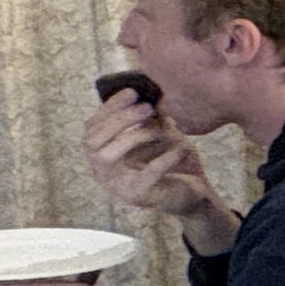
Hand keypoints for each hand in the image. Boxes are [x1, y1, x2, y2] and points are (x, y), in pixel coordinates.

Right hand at [86, 91, 226, 227]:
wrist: (193, 192)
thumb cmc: (171, 159)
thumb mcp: (159, 133)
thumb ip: (148, 116)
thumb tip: (148, 89)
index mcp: (102, 152)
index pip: (91, 128)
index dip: (109, 108)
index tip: (131, 91)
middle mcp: (101, 170)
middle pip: (92, 142)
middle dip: (119, 120)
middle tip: (146, 108)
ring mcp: (115, 185)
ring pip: (107, 157)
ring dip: (134, 136)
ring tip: (161, 129)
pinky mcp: (136, 196)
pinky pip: (146, 174)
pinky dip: (165, 158)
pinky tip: (182, 149)